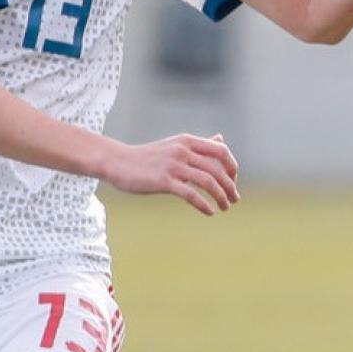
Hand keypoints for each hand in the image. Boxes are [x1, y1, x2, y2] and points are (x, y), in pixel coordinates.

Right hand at [102, 133, 239, 215]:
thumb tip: (221, 139)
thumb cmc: (148, 156)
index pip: (221, 150)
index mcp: (188, 141)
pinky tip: (209, 211)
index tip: (232, 181)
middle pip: (217, 169)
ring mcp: (173, 165)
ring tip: (225, 207)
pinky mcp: (163, 181)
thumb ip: (199, 144)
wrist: (118, 162)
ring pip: (208, 181)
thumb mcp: (176, 144)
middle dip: (230, 186)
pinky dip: (204, 204)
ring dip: (221, 196)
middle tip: (234, 199)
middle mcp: (183, 151)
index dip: (231, 166)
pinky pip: (191, 194)